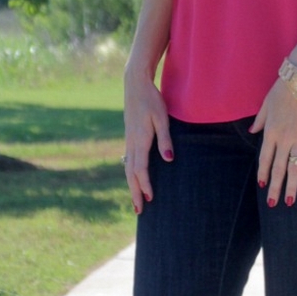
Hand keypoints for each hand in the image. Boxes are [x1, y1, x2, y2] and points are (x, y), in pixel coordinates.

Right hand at [123, 70, 173, 214]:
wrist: (135, 84)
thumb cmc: (152, 99)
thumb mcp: (162, 118)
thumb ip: (166, 139)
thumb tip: (169, 160)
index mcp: (140, 139)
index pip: (140, 168)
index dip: (145, 185)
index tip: (150, 198)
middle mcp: (131, 142)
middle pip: (130, 173)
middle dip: (135, 192)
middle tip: (139, 211)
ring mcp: (128, 140)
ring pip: (128, 168)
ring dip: (131, 185)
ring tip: (136, 200)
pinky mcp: (129, 137)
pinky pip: (128, 160)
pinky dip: (130, 174)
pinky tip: (134, 179)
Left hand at [250, 80, 296, 207]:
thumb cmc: (282, 90)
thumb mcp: (265, 104)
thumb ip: (259, 120)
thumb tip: (252, 131)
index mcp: (271, 132)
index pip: (265, 158)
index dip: (263, 173)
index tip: (262, 185)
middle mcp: (284, 139)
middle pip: (279, 168)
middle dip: (275, 187)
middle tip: (274, 204)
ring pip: (296, 167)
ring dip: (293, 185)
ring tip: (291, 200)